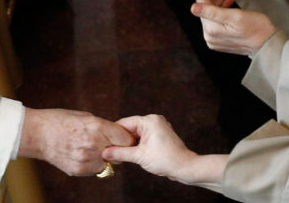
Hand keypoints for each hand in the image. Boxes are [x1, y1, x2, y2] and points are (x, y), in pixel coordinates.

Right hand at [18, 108, 134, 175]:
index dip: (126, 137)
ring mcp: (86, 159)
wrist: (37, 134)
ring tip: (90, 147)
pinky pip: (95, 169)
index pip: (125, 138)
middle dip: (117, 147)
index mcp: (96, 127)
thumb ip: (103, 127)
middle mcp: (94, 144)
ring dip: (104, 156)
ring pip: (108, 163)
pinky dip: (93, 164)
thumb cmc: (60, 120)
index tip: (126, 137)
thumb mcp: (85, 116)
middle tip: (110, 143)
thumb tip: (117, 135)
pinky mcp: (79, 170)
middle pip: (119, 151)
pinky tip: (81, 153)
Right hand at [103, 115, 227, 185]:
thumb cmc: (166, 160)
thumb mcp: (139, 156)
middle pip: (130, 128)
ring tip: (118, 153)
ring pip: (136, 133)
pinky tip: (130, 153)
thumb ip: (120, 153)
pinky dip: (137, 144)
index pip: (124, 123)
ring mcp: (158, 127)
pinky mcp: (160, 134)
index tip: (103, 142)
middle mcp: (154, 120)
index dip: (113, 133)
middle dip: (121, 139)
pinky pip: (143, 137)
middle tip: (109, 149)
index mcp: (149, 120)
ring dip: (129, 143)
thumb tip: (104, 153)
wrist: (185, 167)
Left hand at [192, 0, 275, 54]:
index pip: (202, 3)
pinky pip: (218, 18)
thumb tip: (193, 8)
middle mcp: (210, 35)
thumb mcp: (235, 17)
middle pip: (207, 7)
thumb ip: (212, 12)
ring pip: (213, 11)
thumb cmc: (257, 30)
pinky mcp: (222, 38)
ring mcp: (215, 38)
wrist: (269, 44)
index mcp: (211, 29)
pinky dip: (223, 6)